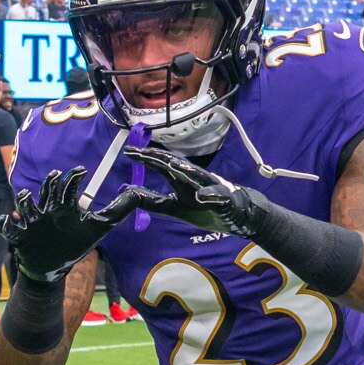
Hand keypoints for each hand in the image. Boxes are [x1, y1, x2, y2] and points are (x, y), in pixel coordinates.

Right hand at [4, 167, 140, 282]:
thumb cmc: (73, 245)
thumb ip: (117, 211)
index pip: (67, 186)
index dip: (72, 177)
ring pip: (25, 205)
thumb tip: (138, 194)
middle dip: (49, 183)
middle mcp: (47, 211)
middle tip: (56, 177)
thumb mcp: (98, 228)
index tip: (81, 171)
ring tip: (25, 197)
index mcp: (64, 207)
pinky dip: (5, 224)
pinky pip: (8, 229)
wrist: (52, 268)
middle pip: (46, 190)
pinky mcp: (21, 238)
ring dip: (24, 200)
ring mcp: (33, 224)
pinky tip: (7, 219)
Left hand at [120, 145, 263, 236]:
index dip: (145, 159)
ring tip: (170, 164)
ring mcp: (210, 186)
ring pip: (196, 176)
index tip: (128, 152)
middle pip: (175, 164)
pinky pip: (217, 196)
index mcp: (181, 179)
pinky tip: (201, 194)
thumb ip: (153, 201)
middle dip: (159, 158)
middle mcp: (193, 178)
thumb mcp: (173, 207)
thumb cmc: (204, 207)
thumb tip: (131, 193)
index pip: (160, 166)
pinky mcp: (224, 199)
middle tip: (142, 151)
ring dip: (185, 169)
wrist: (235, 213)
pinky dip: (210, 194)